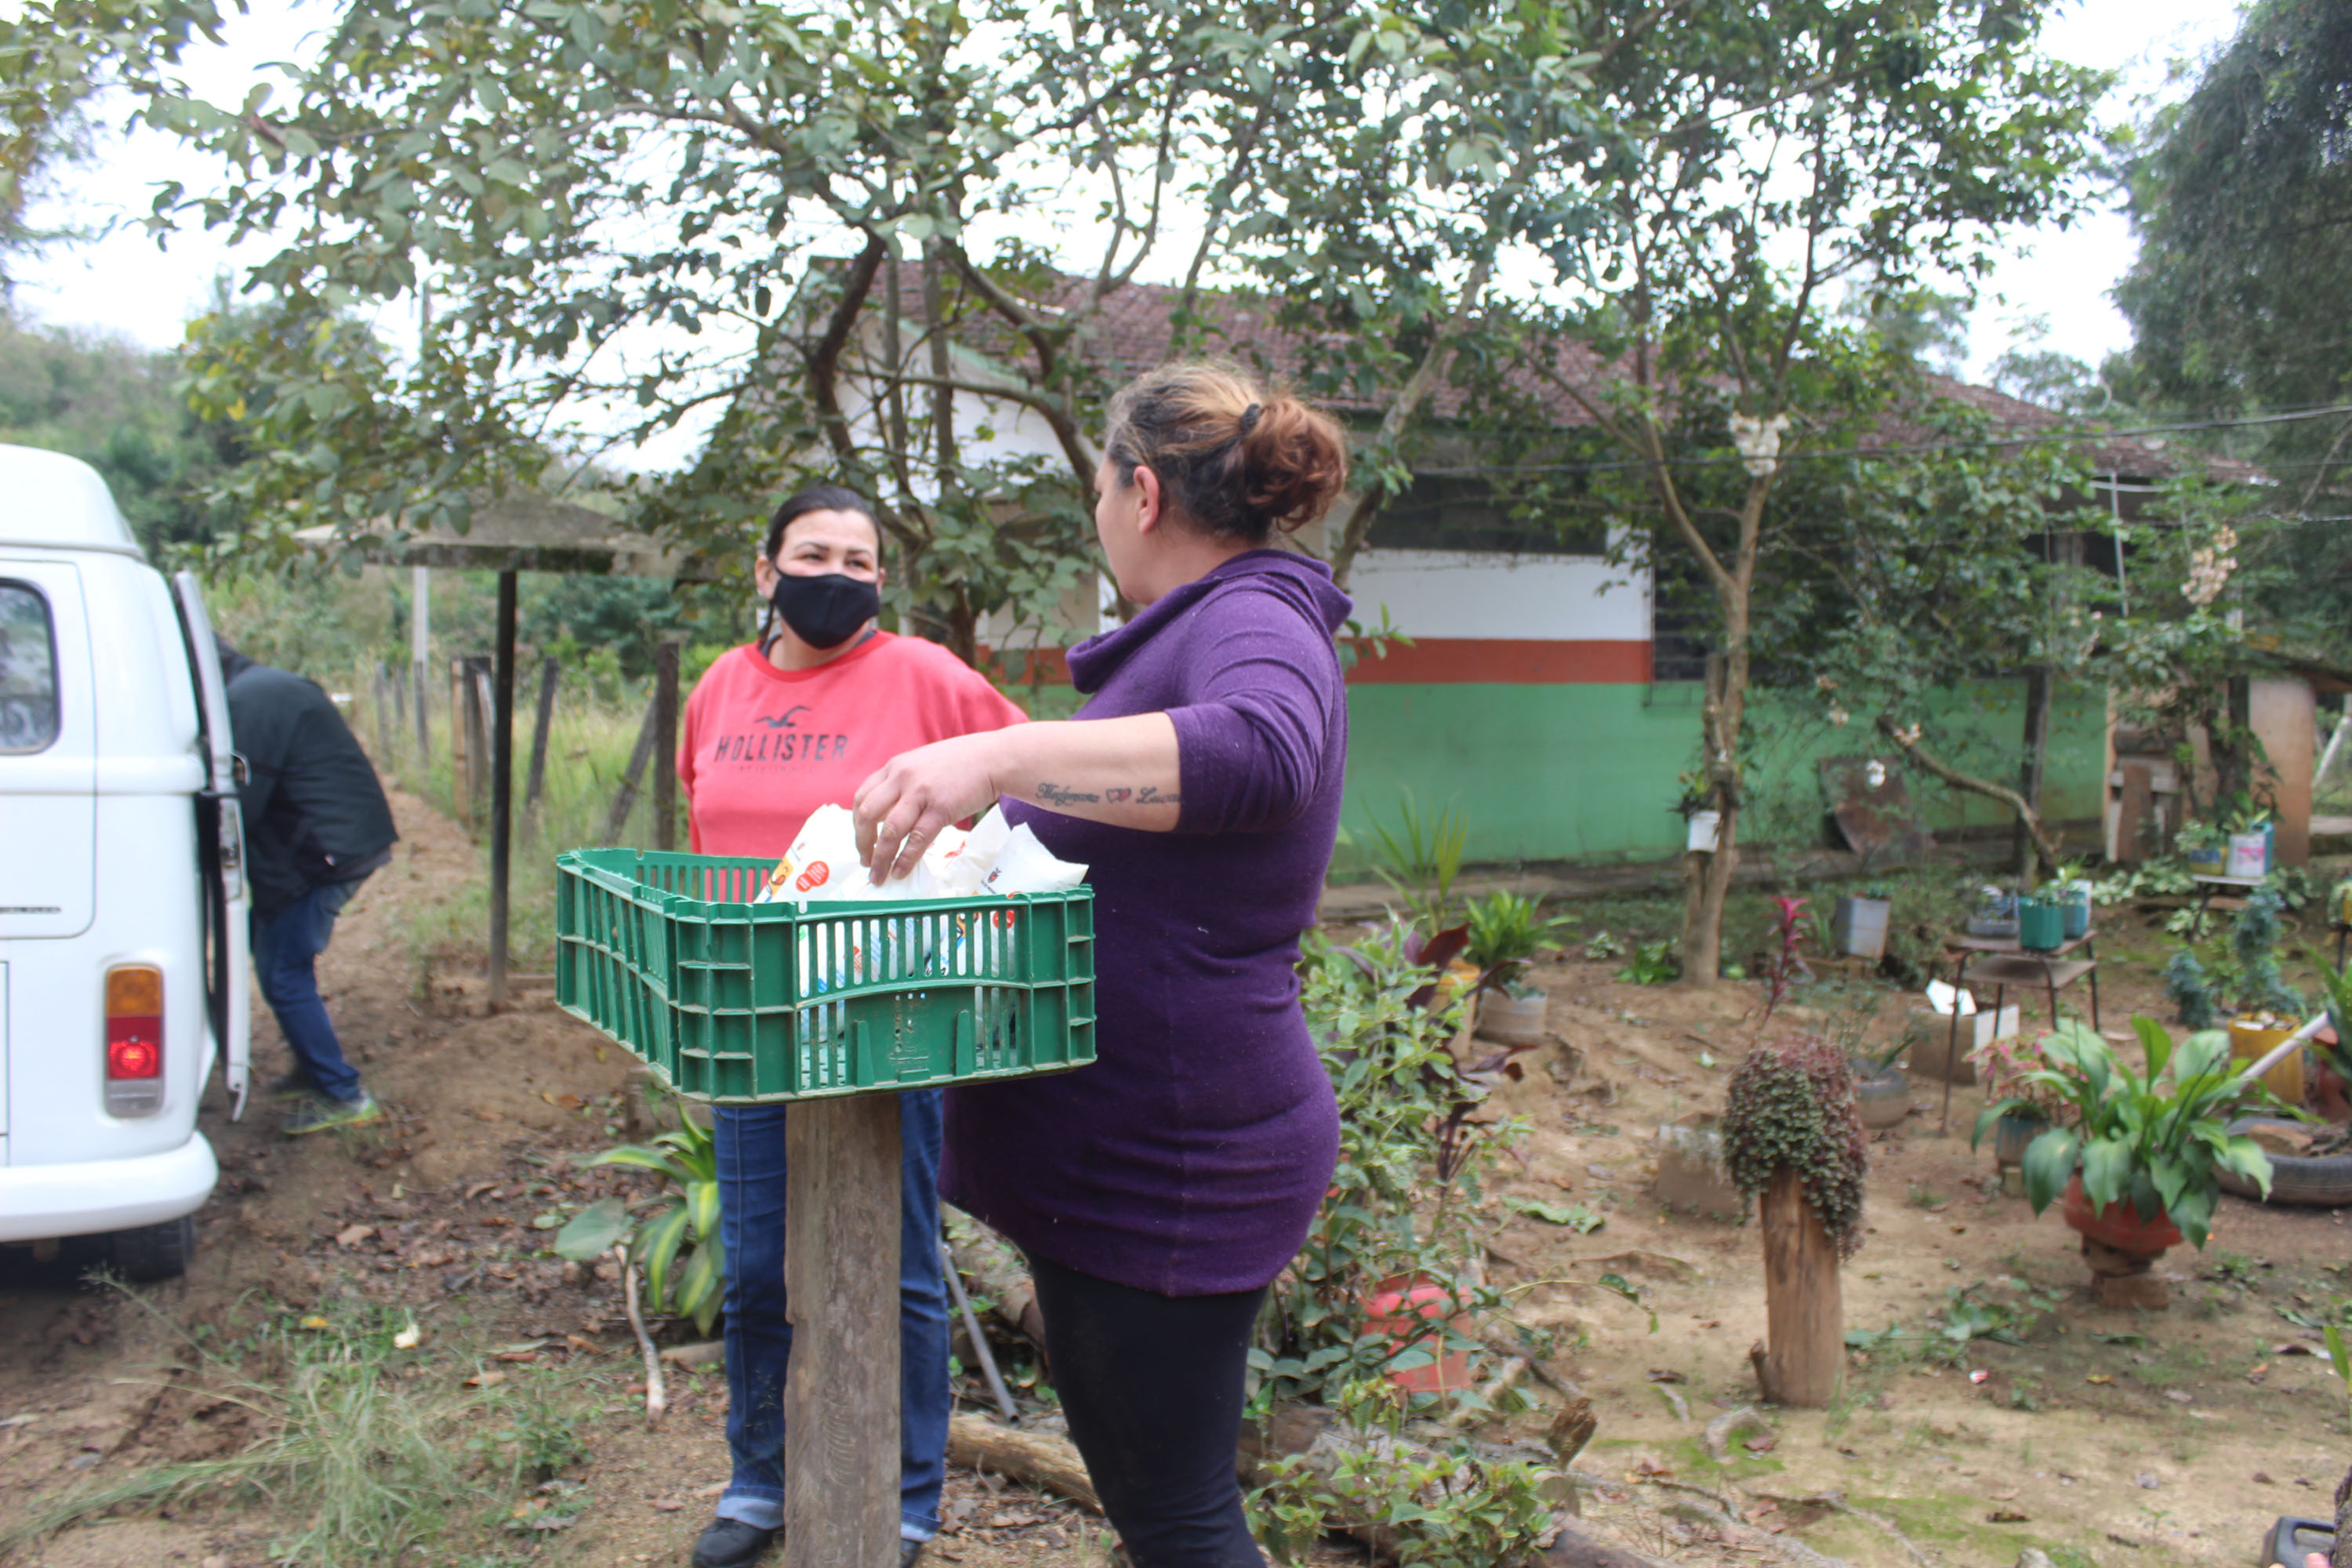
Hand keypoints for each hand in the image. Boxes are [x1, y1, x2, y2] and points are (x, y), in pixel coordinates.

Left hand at [853, 731, 1008, 882]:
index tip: (862, 841)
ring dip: (880, 858)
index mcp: (895, 767)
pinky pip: (917, 839)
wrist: (994, 758)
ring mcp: (921, 793)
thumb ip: (904, 784)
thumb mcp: (922, 765)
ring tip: (879, 876)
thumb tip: (890, 815)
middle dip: (862, 843)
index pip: (862, 797)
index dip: (856, 824)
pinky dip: (906, 860)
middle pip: (868, 814)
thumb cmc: (962, 763)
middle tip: (865, 861)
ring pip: (890, 831)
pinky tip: (901, 872)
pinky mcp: (941, 808)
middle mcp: (902, 777)